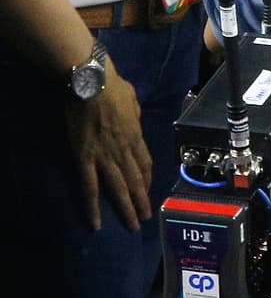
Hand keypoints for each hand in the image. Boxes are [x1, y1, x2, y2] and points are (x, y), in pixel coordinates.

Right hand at [65, 60, 152, 230]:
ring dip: (126, 209)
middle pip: (136, 180)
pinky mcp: (85, 159)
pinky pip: (89, 187)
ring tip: (132, 225)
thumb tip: (134, 119)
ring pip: (118, 188)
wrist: (92, 82)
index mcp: (136, 135)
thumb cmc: (112, 86)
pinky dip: (93, 207)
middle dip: (141, 201)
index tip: (148, 191)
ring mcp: (105, 156)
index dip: (147, 179)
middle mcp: (124, 150)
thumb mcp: (133, 99)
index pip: (146, 163)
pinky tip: (95, 222)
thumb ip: (134, 113)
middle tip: (145, 219)